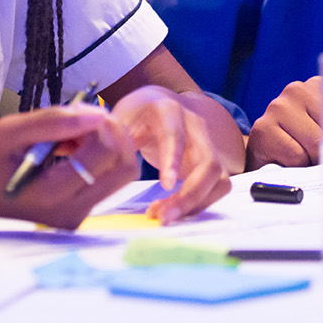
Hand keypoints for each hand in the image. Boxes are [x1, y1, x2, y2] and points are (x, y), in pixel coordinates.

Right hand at [0, 105, 137, 228]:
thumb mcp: (9, 132)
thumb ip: (53, 122)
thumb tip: (97, 113)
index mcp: (54, 195)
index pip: (106, 155)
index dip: (104, 125)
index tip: (84, 108)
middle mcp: (71, 213)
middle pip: (124, 170)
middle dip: (113, 136)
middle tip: (85, 117)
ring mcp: (75, 216)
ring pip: (116, 174)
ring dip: (103, 145)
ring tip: (69, 133)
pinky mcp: (75, 213)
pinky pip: (102, 180)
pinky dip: (93, 157)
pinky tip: (66, 147)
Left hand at [107, 87, 231, 222]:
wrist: (157, 105)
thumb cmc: (135, 115)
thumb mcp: (118, 119)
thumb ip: (111, 137)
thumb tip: (104, 152)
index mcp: (169, 110)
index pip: (176, 135)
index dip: (173, 160)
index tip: (166, 186)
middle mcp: (196, 126)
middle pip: (208, 162)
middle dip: (190, 194)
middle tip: (163, 217)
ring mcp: (208, 144)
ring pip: (218, 178)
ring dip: (197, 202)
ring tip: (165, 217)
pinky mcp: (211, 162)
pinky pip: (217, 187)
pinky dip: (200, 204)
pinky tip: (174, 211)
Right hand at [244, 75, 322, 168]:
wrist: (264, 154)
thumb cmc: (302, 140)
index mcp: (318, 85)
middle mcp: (297, 89)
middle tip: (321, 154)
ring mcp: (278, 107)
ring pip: (315, 143)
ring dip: (313, 159)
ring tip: (304, 157)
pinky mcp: (264, 129)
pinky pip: (296, 155)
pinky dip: (296, 165)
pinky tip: (287, 159)